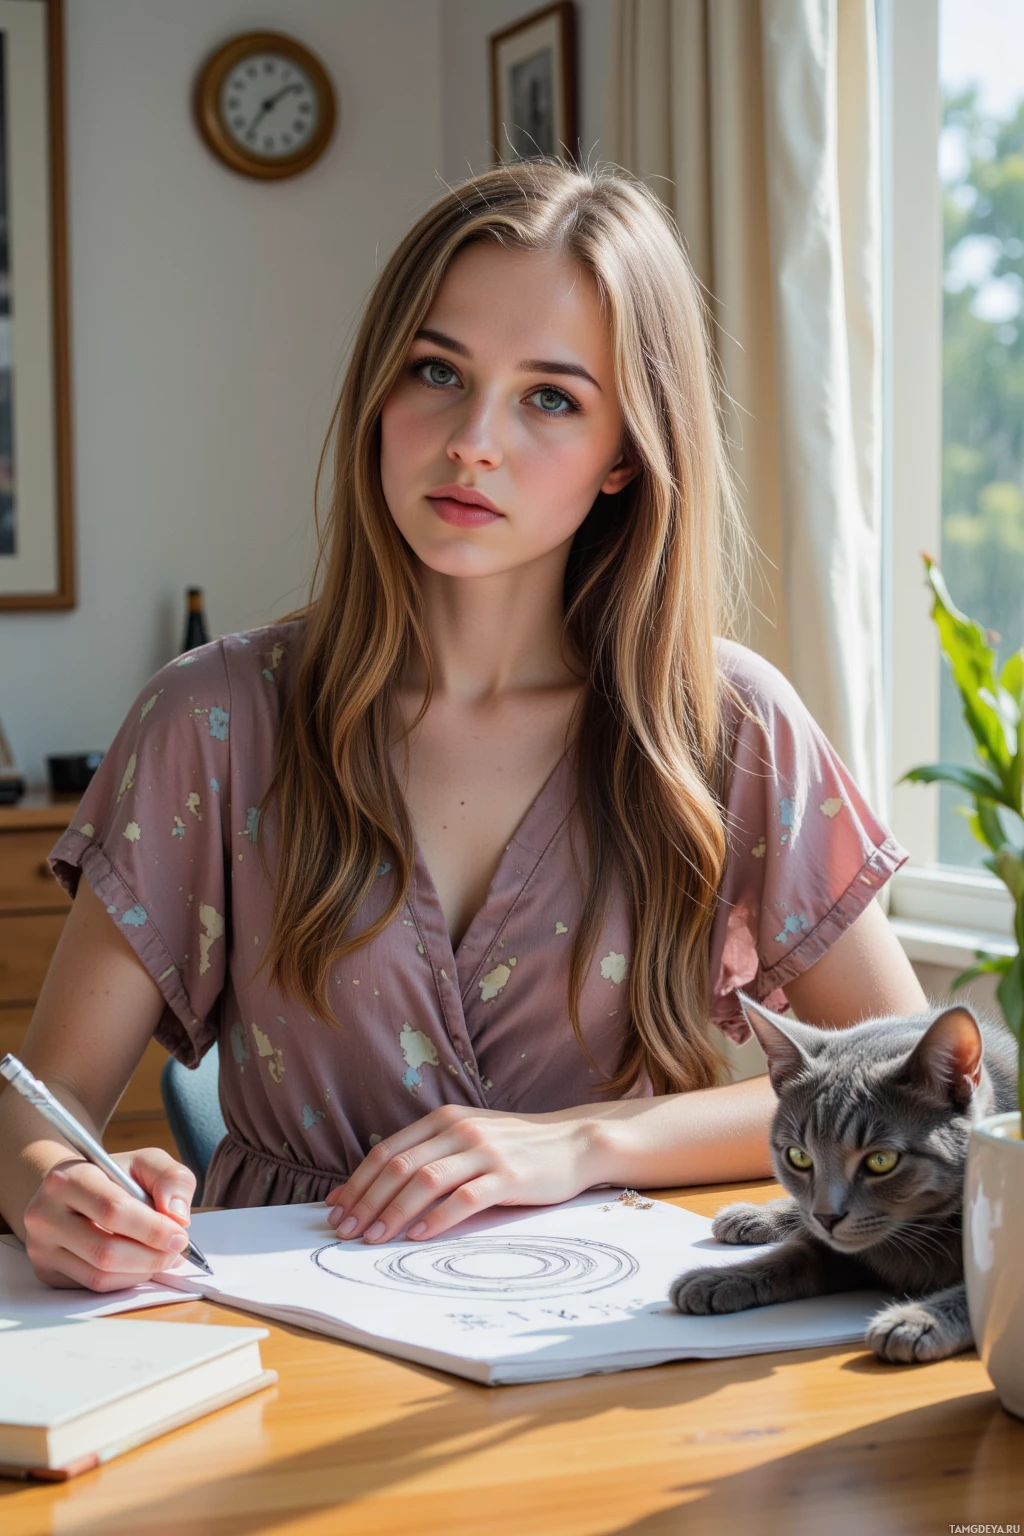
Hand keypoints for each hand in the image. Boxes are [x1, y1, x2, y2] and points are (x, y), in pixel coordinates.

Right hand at [23, 1148, 196, 1291]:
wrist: (72, 1190)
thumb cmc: (113, 1176)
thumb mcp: (146, 1163)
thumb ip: (172, 1179)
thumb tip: (178, 1216)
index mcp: (68, 1178)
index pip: (113, 1211)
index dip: (152, 1229)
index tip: (180, 1236)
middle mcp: (45, 1214)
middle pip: (106, 1251)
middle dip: (151, 1256)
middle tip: (175, 1251)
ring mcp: (41, 1247)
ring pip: (99, 1276)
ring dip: (141, 1272)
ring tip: (162, 1257)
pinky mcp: (46, 1271)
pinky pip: (92, 1287)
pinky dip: (125, 1280)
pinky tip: (139, 1264)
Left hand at [324, 1104, 601, 1243]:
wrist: (574, 1142)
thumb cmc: (514, 1147)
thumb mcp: (467, 1140)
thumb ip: (425, 1156)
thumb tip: (371, 1190)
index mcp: (443, 1119)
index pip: (388, 1151)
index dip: (357, 1182)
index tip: (335, 1211)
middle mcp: (459, 1130)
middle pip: (399, 1166)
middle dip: (366, 1201)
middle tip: (345, 1231)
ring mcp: (484, 1151)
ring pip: (425, 1181)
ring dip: (393, 1212)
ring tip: (373, 1238)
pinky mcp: (508, 1175)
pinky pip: (465, 1197)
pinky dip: (436, 1218)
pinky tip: (418, 1236)